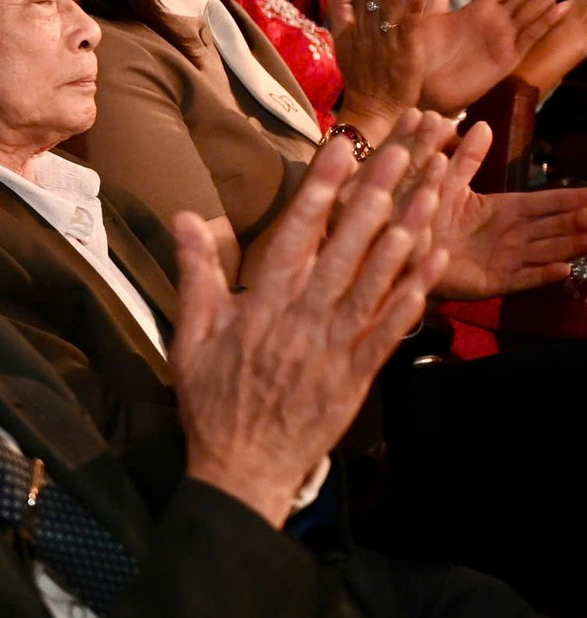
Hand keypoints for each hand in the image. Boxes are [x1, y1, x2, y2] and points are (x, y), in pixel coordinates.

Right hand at [175, 134, 445, 526]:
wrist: (244, 467)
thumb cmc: (212, 400)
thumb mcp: (189, 334)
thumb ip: (194, 273)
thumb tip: (184, 217)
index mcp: (263, 304)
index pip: (296, 233)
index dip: (320, 189)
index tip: (340, 150)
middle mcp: (305, 318)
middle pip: (347, 247)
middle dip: (374, 196)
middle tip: (399, 154)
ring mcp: (337, 345)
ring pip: (378, 280)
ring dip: (406, 235)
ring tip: (428, 193)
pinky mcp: (360, 372)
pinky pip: (394, 325)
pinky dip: (416, 291)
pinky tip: (434, 260)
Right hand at [326, 0, 423, 139]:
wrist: (370, 110)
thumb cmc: (362, 75)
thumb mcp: (344, 37)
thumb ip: (340, 5)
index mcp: (357, 22)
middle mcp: (369, 28)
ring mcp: (386, 42)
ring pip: (389, 6)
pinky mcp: (405, 56)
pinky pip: (408, 31)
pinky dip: (412, 13)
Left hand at [415, 0, 580, 107]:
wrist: (420, 87)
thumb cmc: (426, 53)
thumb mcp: (431, 14)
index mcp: (484, 7)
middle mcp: (500, 20)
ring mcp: (506, 38)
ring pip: (534, 8)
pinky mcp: (507, 58)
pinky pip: (528, 36)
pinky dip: (545, 21)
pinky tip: (561, 6)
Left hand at [423, 121, 586, 297]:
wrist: (402, 248)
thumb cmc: (424, 214)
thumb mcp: (445, 182)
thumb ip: (466, 158)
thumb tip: (482, 125)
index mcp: (505, 210)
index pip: (548, 203)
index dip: (574, 199)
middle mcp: (512, 235)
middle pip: (556, 227)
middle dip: (581, 221)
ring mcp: (505, 259)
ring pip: (548, 251)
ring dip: (573, 246)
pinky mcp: (492, 281)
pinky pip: (522, 279)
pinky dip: (542, 275)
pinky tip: (563, 270)